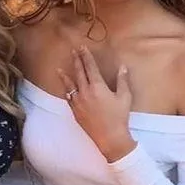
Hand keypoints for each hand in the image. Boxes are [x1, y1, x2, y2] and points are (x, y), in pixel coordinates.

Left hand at [58, 46, 135, 161]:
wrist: (110, 137)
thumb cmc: (119, 117)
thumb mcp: (125, 97)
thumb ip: (122, 80)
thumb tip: (122, 67)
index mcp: (97, 86)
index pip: (90, 67)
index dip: (86, 56)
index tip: (82, 47)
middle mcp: (85, 92)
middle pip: (79, 73)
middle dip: (76, 61)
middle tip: (73, 52)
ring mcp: (78, 102)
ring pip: (70, 85)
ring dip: (65, 76)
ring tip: (59, 69)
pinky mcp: (75, 112)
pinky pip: (68, 98)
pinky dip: (66, 91)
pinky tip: (65, 88)